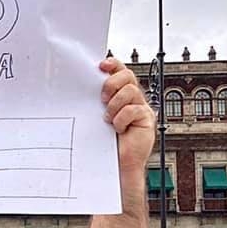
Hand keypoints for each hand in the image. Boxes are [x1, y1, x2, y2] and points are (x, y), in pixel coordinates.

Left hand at [100, 56, 155, 174]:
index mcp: (119, 93)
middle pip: (127, 76)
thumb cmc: (103, 141)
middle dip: (112, 83)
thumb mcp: (96, 116)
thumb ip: (95, 101)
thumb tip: (80, 85)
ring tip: (108, 120)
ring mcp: (141, 107)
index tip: (101, 65)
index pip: (120, 71)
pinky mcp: (147, 118)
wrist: (115, 163)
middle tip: (102, 99)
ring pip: (130, 91)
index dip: (113, 64)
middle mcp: (132, 98)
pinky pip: (134, 109)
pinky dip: (122, 119)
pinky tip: (118, 129)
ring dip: (115, 105)